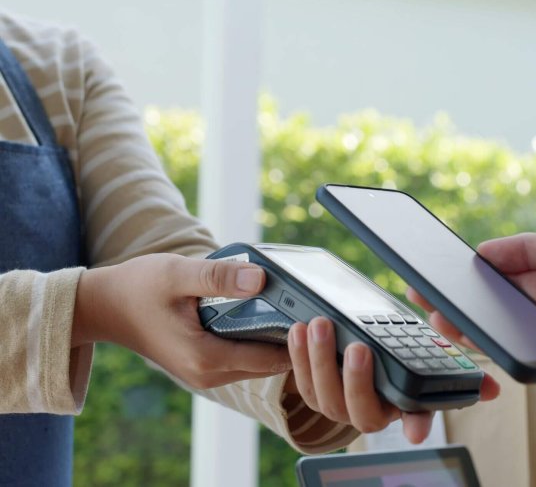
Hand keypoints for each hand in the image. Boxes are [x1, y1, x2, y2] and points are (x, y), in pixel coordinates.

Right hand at [72, 254, 290, 388]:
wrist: (104, 306)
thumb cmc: (138, 287)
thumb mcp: (178, 274)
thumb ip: (218, 277)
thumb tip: (260, 279)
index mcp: (205, 358)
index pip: (269, 359)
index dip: (295, 339)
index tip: (316, 316)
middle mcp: (207, 375)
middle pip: (267, 364)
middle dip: (289, 341)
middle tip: (309, 307)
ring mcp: (204, 375)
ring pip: (256, 363)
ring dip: (273, 341)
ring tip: (290, 307)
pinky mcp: (201, 367)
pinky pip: (241, 359)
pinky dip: (255, 341)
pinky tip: (263, 314)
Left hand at [286, 316, 500, 442]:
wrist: (361, 352)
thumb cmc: (397, 359)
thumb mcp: (427, 359)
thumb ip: (456, 374)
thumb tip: (494, 390)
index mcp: (401, 405)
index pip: (413, 419)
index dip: (416, 424)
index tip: (416, 430)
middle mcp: (369, 411)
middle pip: (358, 409)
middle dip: (356, 379)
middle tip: (359, 346)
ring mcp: (338, 403)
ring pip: (324, 395)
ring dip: (319, 360)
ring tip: (320, 325)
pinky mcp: (314, 390)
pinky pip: (301, 380)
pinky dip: (297, 355)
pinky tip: (299, 329)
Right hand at [409, 232, 535, 393]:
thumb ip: (526, 247)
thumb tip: (481, 250)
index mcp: (533, 284)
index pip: (485, 285)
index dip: (457, 282)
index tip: (428, 276)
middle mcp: (531, 316)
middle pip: (481, 316)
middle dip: (450, 309)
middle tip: (425, 300)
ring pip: (493, 343)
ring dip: (465, 333)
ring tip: (442, 320)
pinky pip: (519, 366)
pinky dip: (499, 357)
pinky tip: (481, 342)